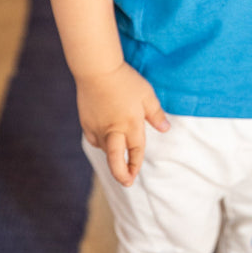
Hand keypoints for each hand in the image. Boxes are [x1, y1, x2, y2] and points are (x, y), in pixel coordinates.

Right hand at [76, 62, 169, 186]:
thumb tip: (165, 129)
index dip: (136, 164)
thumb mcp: (146, 94)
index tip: (135, 175)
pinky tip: (106, 137)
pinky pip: (94, 139)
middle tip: (127, 182)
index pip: (135, 150)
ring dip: (113, 154)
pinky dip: (101, 142)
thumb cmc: (125, 80)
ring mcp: (98, 128)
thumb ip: (156, 114)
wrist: (97, 70)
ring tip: (119, 153)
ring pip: (105, 149)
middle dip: (121, 174)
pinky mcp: (86, 123)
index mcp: (131, 124)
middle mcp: (113, 130)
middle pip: (115, 160)